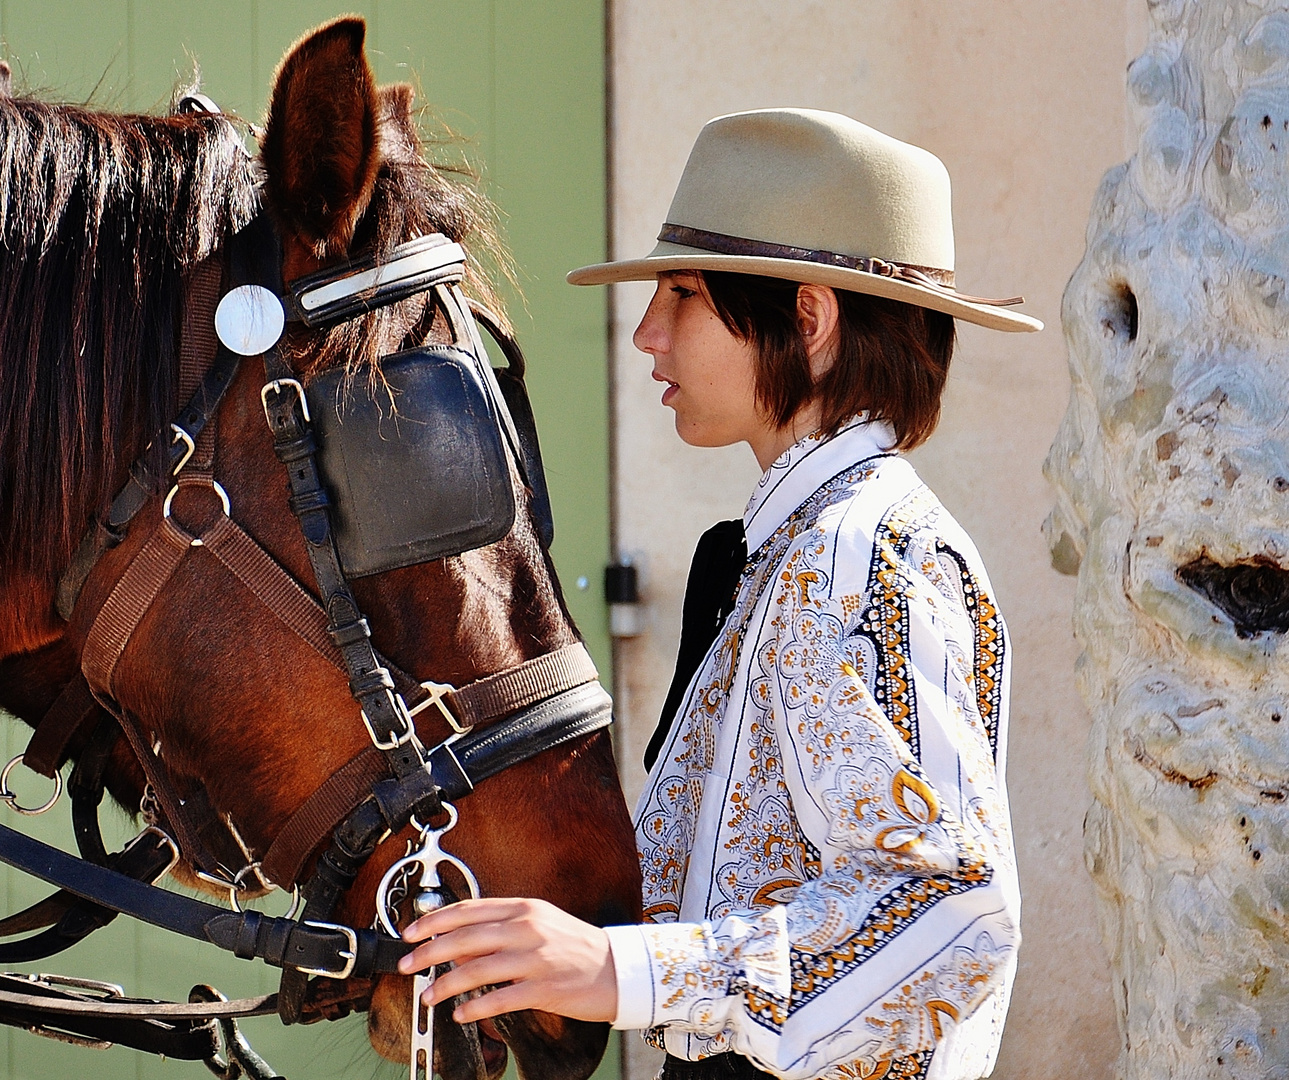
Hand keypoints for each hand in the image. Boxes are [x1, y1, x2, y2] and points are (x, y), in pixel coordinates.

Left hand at [398, 897, 617, 1023]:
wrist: (618, 969)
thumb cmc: (576, 947)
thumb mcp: (539, 925)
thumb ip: (501, 929)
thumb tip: (458, 942)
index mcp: (524, 909)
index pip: (468, 909)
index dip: (434, 921)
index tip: (411, 933)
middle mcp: (528, 929)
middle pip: (465, 937)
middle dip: (428, 952)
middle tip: (406, 964)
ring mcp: (537, 958)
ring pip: (476, 969)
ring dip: (445, 985)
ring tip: (427, 997)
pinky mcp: (544, 988)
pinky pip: (500, 999)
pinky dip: (475, 1008)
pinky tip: (461, 1014)